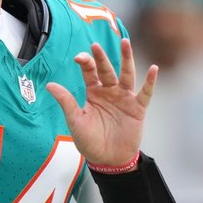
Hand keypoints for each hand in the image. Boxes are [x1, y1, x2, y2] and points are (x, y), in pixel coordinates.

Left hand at [46, 38, 156, 169]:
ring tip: (125, 42)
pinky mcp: (137, 108)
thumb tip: (49, 85)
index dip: (85, 62)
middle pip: (106, 69)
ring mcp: (124, 98)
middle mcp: (109, 91)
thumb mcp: (75, 120)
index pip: (89, 72)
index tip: (79, 57)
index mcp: (93, 92)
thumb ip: (66, 101)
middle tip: (96, 46)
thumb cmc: (89, 140)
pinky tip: (153, 69)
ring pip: (127, 74)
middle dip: (102, 58)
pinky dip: (150, 81)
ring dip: (127, 59)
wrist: (108, 160)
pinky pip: (145, 93)